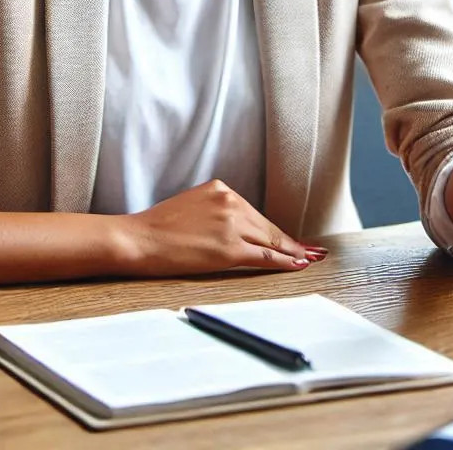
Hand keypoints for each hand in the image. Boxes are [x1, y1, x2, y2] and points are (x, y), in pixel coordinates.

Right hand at [112, 180, 327, 276]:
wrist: (139, 239)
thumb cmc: (157, 227)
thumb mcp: (191, 205)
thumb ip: (216, 211)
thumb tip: (236, 227)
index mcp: (220, 189)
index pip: (254, 213)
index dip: (275, 229)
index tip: (293, 237)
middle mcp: (230, 201)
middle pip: (266, 226)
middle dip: (290, 241)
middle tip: (312, 250)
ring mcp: (232, 223)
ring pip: (269, 240)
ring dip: (292, 252)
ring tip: (309, 259)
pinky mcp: (229, 248)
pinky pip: (264, 255)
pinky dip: (284, 260)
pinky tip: (297, 264)